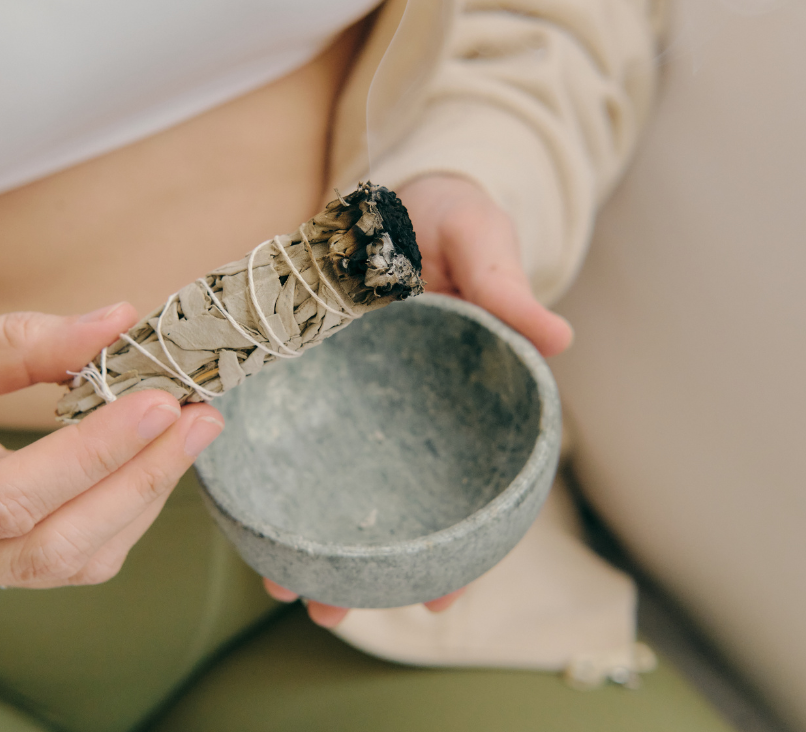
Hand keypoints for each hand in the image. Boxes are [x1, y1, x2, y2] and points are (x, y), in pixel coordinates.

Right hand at [0, 303, 223, 596]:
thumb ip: (17, 343)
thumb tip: (116, 324)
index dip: (87, 456)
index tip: (155, 406)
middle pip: (46, 548)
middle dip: (136, 483)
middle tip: (197, 420)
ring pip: (64, 562)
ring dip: (138, 498)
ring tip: (187, 434)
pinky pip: (62, 555)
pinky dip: (115, 510)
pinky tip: (146, 462)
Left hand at [261, 175, 570, 624]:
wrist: (393, 194)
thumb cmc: (448, 218)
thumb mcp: (479, 239)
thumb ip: (505, 284)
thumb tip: (557, 337)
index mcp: (462, 395)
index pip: (469, 489)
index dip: (461, 549)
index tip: (437, 601)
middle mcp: (409, 414)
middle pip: (396, 505)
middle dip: (366, 567)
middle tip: (328, 612)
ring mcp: (358, 405)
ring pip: (339, 485)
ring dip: (311, 539)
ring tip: (276, 584)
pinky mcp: (313, 382)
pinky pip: (295, 436)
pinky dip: (276, 477)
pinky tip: (248, 512)